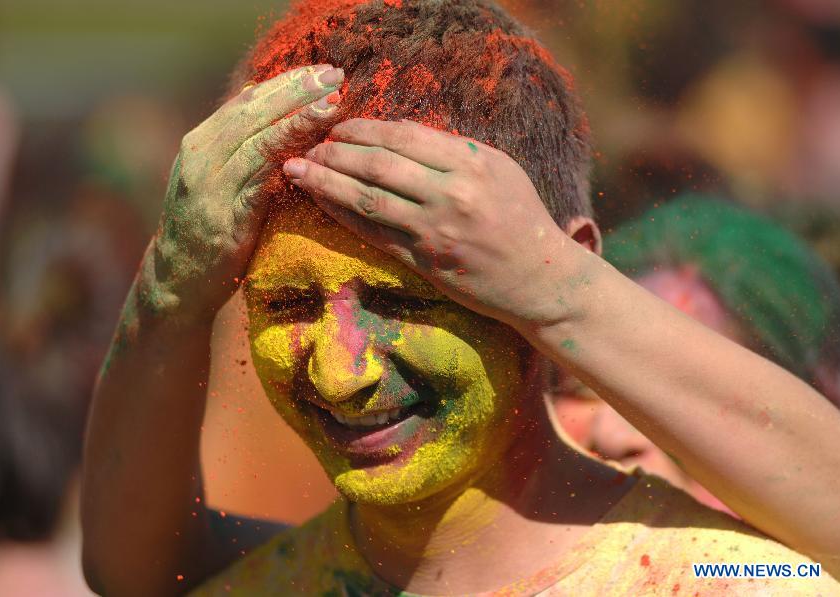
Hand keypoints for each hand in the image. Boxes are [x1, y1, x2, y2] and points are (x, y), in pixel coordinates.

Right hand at [143, 64, 344, 323]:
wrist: (178, 280)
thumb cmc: (209, 229)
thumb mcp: (219, 180)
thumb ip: (241, 148)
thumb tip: (273, 108)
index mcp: (201, 142)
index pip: (247, 101)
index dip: (286, 83)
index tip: (320, 71)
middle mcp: (200, 154)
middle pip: (253, 110)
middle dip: (296, 89)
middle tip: (333, 73)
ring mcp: (209, 183)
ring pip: (258, 137)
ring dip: (298, 116)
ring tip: (331, 100)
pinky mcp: (225, 213)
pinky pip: (261, 175)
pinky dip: (288, 154)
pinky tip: (314, 144)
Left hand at [283, 119, 574, 328]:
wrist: (541, 279)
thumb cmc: (521, 218)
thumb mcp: (499, 169)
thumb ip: (453, 150)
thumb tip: (398, 132)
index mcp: (472, 163)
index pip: (404, 135)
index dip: (364, 129)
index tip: (339, 127)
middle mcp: (452, 194)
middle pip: (378, 164)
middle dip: (336, 152)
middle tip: (310, 147)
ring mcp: (436, 231)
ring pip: (368, 200)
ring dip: (327, 182)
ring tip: (298, 171)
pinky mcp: (425, 262)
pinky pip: (374, 235)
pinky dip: (343, 216)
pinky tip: (321, 204)